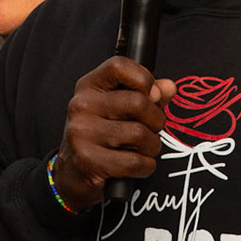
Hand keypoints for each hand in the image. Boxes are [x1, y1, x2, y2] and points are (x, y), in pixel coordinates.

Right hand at [54, 57, 175, 213]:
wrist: (72, 173)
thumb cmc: (100, 135)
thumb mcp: (118, 108)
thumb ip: (146, 94)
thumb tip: (168, 88)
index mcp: (89, 86)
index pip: (119, 66)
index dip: (144, 78)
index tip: (150, 94)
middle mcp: (81, 106)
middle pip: (138, 102)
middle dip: (156, 120)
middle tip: (151, 129)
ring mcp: (82, 133)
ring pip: (140, 134)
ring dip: (152, 146)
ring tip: (144, 148)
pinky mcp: (88, 161)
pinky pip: (135, 162)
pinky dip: (146, 166)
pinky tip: (138, 165)